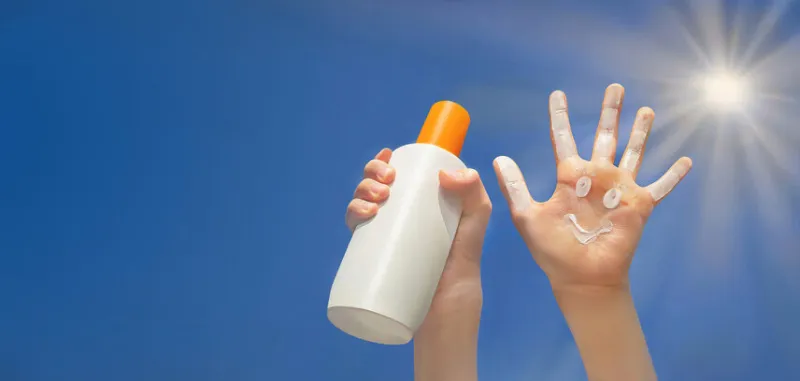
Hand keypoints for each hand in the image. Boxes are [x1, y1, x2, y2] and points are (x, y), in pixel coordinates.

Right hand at [345, 148, 491, 380]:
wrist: (444, 308)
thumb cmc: (460, 265)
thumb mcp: (474, 224)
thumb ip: (475, 194)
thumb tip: (448, 173)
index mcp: (416, 204)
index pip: (395, 175)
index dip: (384, 161)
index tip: (390, 156)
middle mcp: (395, 218)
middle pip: (375, 185)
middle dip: (372, 172)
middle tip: (388, 182)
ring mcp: (382, 237)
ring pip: (360, 203)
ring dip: (361, 191)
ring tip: (378, 200)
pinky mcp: (371, 257)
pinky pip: (354, 230)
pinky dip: (352, 215)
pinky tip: (363, 215)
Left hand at [493, 84, 691, 291]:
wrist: (581, 276)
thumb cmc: (553, 250)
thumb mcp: (528, 215)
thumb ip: (515, 186)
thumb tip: (497, 158)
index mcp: (569, 176)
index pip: (563, 138)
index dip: (560, 116)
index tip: (558, 94)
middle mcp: (596, 177)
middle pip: (605, 136)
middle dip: (611, 112)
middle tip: (615, 87)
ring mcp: (619, 189)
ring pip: (634, 152)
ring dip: (641, 132)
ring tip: (648, 109)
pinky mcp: (639, 205)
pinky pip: (661, 186)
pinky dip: (674, 174)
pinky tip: (687, 159)